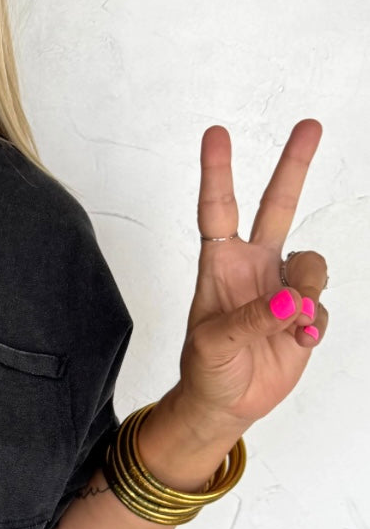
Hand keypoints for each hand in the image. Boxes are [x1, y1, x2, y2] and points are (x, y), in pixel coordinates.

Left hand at [174, 118, 328, 431]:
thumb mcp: (214, 345)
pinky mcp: (305, 314)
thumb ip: (251, 319)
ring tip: (290, 324)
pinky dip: (314, 325)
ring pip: (311, 265)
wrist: (226, 404)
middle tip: (310, 125)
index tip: (216, 133)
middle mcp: (254, 266)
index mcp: (220, 265)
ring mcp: (282, 287)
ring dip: (307, 292)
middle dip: (294, 166)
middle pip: (277, 206)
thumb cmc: (206, 368)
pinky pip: (322, 307)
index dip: (217, 172)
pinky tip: (299, 342)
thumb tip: (289, 298)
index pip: (217, 211)